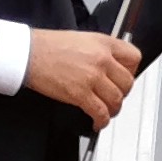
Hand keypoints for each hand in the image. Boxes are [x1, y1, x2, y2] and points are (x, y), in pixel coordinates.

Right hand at [27, 29, 141, 127]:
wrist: (27, 53)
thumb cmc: (48, 46)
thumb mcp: (82, 39)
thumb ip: (100, 51)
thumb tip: (111, 66)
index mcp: (104, 43)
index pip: (134, 58)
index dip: (132, 70)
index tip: (125, 77)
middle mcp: (102, 59)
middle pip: (127, 82)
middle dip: (123, 93)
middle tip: (114, 96)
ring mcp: (92, 77)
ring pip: (116, 99)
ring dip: (113, 109)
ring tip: (107, 111)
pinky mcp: (80, 93)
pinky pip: (100, 112)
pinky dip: (102, 120)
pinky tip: (97, 122)